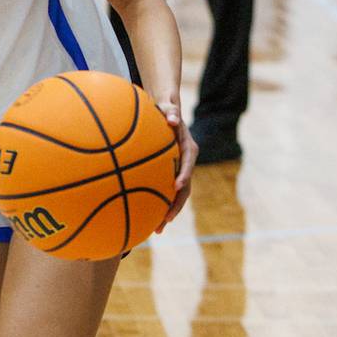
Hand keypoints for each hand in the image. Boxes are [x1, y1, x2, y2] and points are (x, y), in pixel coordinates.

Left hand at [154, 103, 196, 230]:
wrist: (168, 113)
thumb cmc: (165, 109)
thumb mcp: (168, 107)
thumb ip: (170, 111)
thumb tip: (172, 118)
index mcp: (188, 148)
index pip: (188, 164)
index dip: (184, 175)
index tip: (176, 186)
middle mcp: (186, 162)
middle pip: (185, 187)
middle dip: (176, 205)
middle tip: (166, 220)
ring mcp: (179, 170)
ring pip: (177, 195)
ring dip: (168, 212)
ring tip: (157, 229)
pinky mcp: (171, 174)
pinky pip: (166, 192)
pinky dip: (160, 205)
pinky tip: (147, 220)